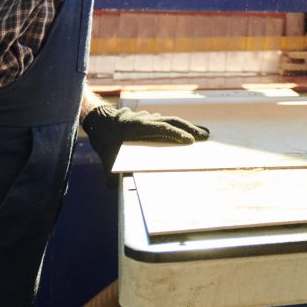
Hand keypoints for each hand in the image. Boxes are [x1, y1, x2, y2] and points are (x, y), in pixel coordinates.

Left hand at [81, 103, 209, 176]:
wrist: (99, 121)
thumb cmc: (104, 140)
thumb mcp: (105, 158)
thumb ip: (108, 174)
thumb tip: (112, 188)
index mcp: (137, 126)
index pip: (160, 127)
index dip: (176, 134)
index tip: (190, 141)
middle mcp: (146, 119)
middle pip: (172, 121)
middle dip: (190, 129)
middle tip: (206, 137)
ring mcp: (150, 118)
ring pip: (173, 120)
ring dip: (189, 126)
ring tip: (205, 134)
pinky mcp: (152, 120)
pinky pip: (170, 122)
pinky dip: (181, 127)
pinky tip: (190, 133)